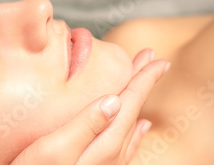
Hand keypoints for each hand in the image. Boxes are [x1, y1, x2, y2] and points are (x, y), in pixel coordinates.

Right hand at [11, 49, 168, 164]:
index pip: (130, 103)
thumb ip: (86, 124)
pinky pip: (127, 145)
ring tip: (145, 83)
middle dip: (144, 84)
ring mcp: (108, 164)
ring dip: (138, 101)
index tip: (158, 59)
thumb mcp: (56, 147)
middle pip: (134, 111)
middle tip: (154, 60)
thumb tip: (114, 101)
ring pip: (131, 125)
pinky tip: (140, 128)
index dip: (144, 79)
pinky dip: (135, 131)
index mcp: (105, 143)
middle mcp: (112, 154)